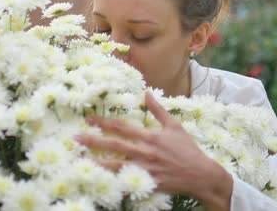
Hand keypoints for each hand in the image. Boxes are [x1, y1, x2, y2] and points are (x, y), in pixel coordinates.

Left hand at [75, 92, 232, 210]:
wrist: (201, 175)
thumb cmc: (188, 150)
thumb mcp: (174, 126)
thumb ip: (158, 110)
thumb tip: (147, 93)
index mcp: (150, 136)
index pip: (121, 127)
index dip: (104, 122)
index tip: (89, 119)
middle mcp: (145, 152)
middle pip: (114, 144)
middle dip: (93, 140)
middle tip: (75, 138)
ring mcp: (145, 169)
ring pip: (117, 164)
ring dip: (98, 161)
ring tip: (81, 159)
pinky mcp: (148, 183)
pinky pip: (128, 181)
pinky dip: (114, 180)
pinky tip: (101, 178)